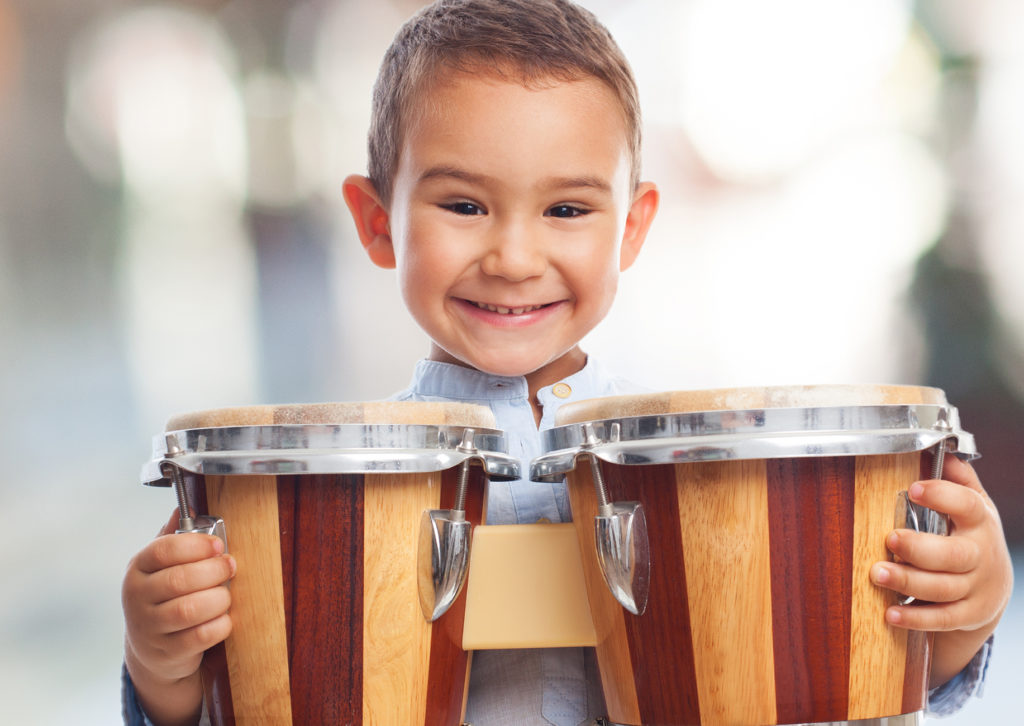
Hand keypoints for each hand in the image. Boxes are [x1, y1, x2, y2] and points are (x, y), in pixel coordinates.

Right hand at [122, 509, 234, 724]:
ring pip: (188, 609)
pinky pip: (199, 636)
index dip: (195, 546)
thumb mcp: (161, 567)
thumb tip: (181, 508)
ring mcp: (148, 628)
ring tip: (226, 594)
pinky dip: (219, 625)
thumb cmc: (164, 598)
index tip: (218, 545)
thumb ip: (172, 538)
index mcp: (137, 569)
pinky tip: (224, 618)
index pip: (162, 550)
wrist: (152, 650)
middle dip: (213, 571)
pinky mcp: (166, 653)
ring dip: (218, 599)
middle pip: (179, 579)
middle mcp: (137, 598)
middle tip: (230, 567)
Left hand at [870, 456, 1012, 685]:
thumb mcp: (973, 504)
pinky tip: (890, 613)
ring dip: (908, 582)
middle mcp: (979, 556)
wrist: (992, 586)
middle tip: (889, 539)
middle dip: (919, 549)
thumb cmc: (971, 536)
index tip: (915, 488)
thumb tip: (941, 446)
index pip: (968, 506)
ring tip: (877, 574)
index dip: (944, 496)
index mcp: (979, 522)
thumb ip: (958, 479)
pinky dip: (914, 617)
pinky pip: (941, 619)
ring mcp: (974, 588)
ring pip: (943, 589)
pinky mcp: (967, 615)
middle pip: (953, 556)